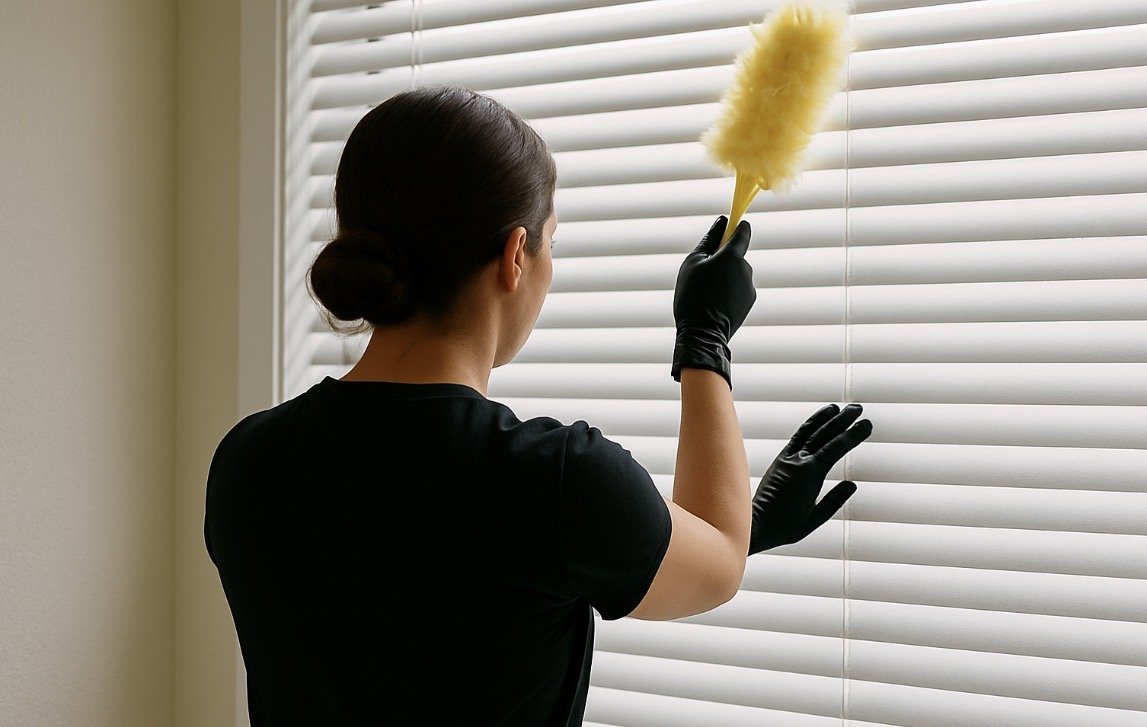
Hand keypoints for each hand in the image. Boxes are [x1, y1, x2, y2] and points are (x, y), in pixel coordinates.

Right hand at [671, 216, 756, 388]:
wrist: (702, 333)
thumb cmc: (693, 295)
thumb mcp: (693, 263)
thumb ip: (709, 240)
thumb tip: (722, 222)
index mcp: (733, 256)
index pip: (743, 231)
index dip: (736, 226)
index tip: (729, 225)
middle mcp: (746, 269)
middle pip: (735, 256)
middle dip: (722, 259)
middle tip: (702, 273)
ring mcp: (749, 287)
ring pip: (735, 274)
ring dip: (724, 278)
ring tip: (705, 293)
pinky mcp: (749, 302)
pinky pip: (737, 290)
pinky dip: (727, 292)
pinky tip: (713, 304)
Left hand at [748, 403, 872, 554]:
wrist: (754, 524)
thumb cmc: (785, 527)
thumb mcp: (815, 519)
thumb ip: (834, 501)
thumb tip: (852, 484)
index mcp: (809, 475)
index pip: (835, 448)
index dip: (852, 435)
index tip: (866, 424)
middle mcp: (797, 461)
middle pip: (824, 434)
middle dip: (842, 420)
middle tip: (859, 409)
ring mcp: (787, 458)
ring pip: (809, 432)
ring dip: (825, 419)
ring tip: (839, 408)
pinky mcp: (780, 460)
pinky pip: (797, 438)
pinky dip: (808, 427)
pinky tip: (817, 422)